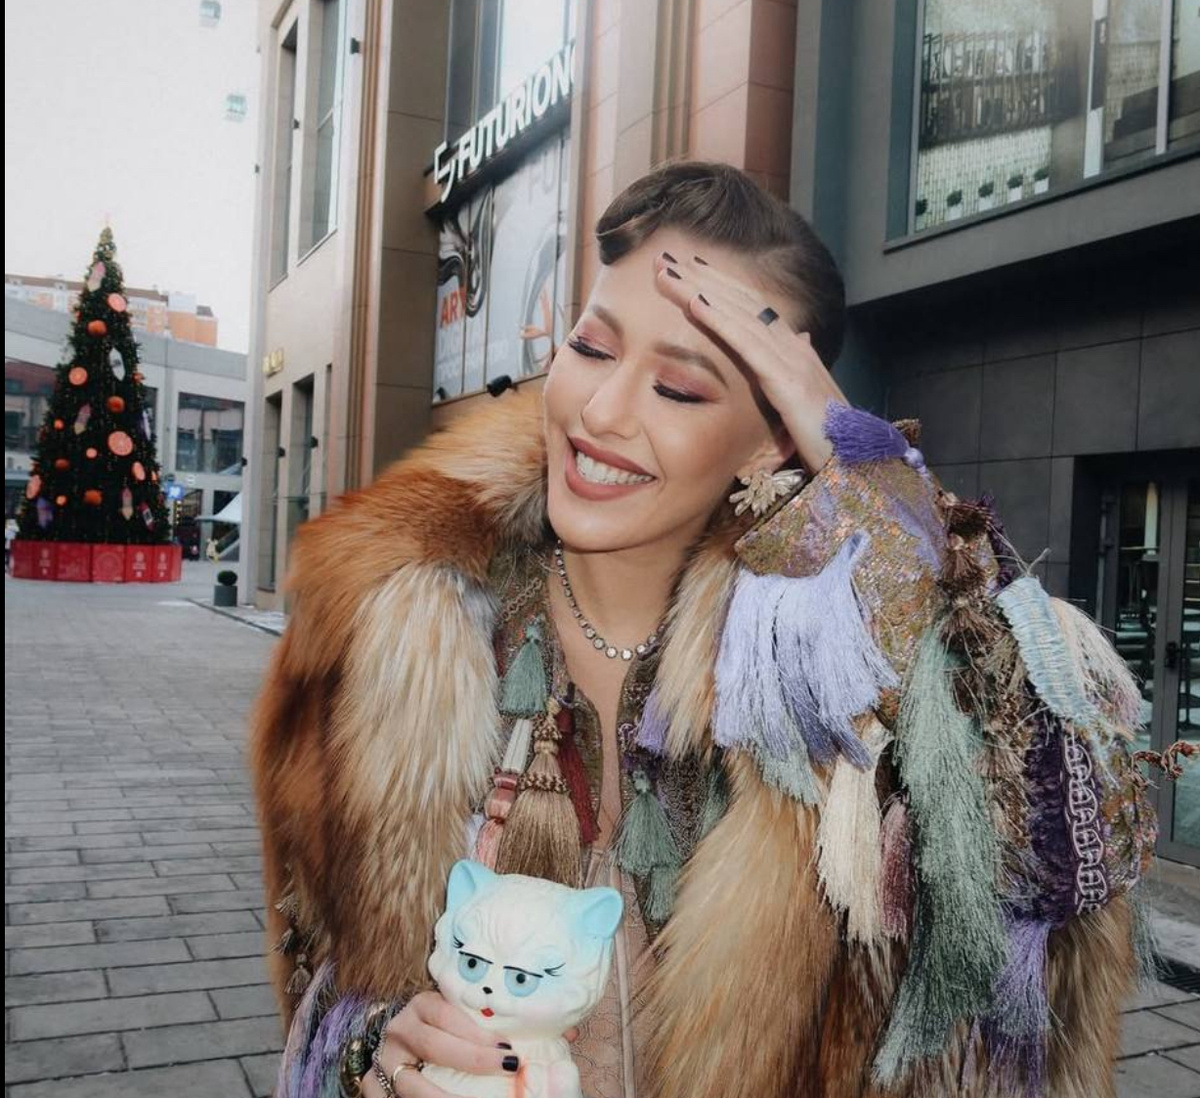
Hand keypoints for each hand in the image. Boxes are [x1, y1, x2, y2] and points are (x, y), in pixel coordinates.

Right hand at [359, 991, 518, 1097]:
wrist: (401, 1047)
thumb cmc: (440, 1033)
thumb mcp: (453, 1021)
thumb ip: (477, 1029)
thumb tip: (516, 1052)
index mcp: (422, 1006)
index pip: (449, 1016)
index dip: (479, 1035)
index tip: (508, 1051)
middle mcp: (399, 1030)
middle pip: (434, 1045)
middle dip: (472, 1061)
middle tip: (505, 1069)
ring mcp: (384, 1060)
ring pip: (412, 1082)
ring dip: (444, 1095)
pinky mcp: (373, 1086)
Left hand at [652, 251, 847, 474]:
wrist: (860, 467)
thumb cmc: (830, 442)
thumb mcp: (807, 400)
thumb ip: (798, 369)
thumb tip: (798, 337)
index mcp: (795, 352)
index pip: (750, 309)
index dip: (718, 287)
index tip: (686, 269)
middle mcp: (794, 347)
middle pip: (741, 301)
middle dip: (702, 276)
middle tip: (665, 256)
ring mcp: (793, 361)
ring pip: (739, 313)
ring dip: (700, 289)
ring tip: (667, 271)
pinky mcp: (788, 382)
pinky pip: (747, 344)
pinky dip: (720, 320)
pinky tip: (694, 302)